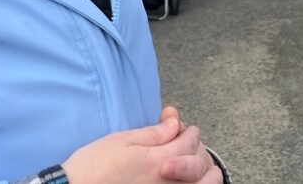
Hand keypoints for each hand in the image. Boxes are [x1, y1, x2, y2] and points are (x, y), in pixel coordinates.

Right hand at [63, 116, 221, 183]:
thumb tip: (174, 123)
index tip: (187, 127)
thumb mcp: (122, 140)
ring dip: (207, 176)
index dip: (190, 132)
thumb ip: (153, 133)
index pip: (186, 143)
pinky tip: (192, 182)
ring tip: (206, 168)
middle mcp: (167, 181)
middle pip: (198, 165)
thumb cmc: (95, 163)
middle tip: (193, 142)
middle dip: (199, 150)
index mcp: (158, 160)